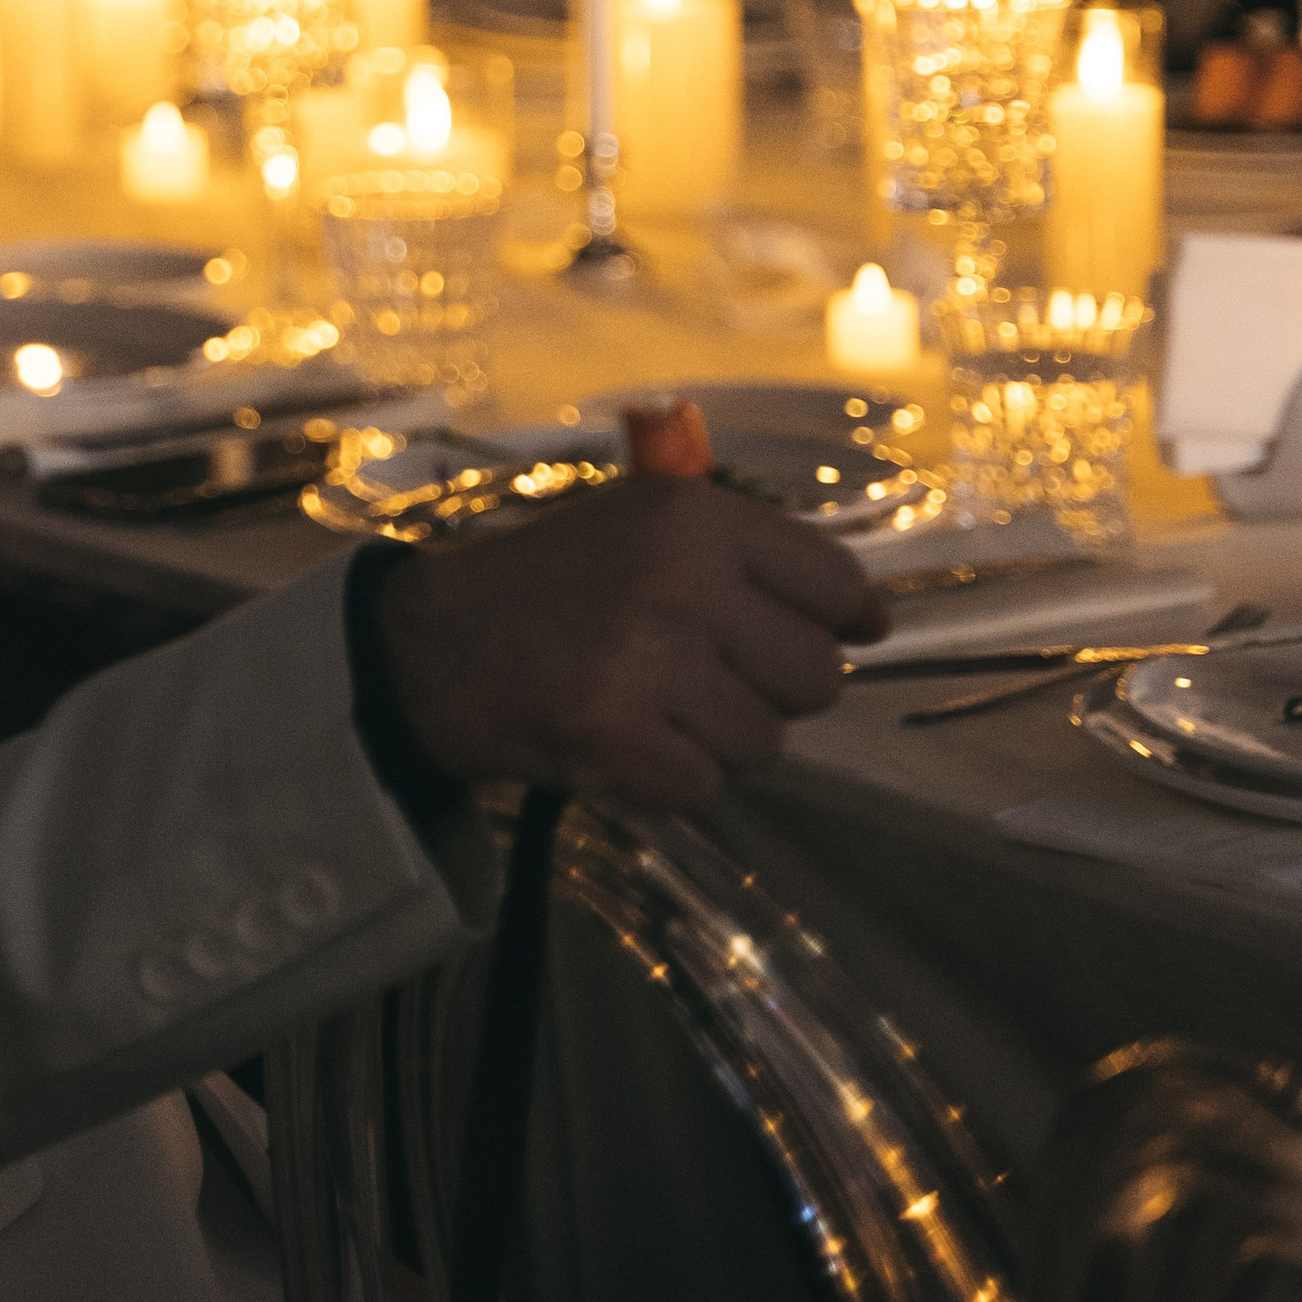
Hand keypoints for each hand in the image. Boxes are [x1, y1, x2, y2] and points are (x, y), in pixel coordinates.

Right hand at [372, 476, 889, 809]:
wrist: (429, 647)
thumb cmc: (550, 585)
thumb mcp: (640, 524)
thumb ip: (750, 555)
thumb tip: (871, 617)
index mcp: (694, 516)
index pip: (835, 579)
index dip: (844, 620)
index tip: (835, 635)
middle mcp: (681, 577)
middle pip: (815, 676)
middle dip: (770, 692)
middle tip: (701, 679)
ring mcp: (649, 658)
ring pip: (765, 742)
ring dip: (715, 741)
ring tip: (650, 706)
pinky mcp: (617, 734)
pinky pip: (704, 785)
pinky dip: (667, 779)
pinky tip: (621, 739)